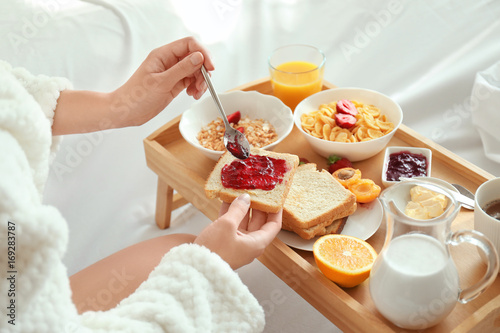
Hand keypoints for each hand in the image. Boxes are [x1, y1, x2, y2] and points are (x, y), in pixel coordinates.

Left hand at [52, 37, 213, 134]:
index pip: (189, 44)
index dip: (203, 53)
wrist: (126, 112)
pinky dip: (196, 87)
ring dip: (201, 81)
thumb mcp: (161, 82)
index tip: (210, 67)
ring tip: (196, 93)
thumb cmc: (137, 96)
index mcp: (163, 55)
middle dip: (203, 70)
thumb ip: (182, 69)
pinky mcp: (175, 84)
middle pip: (195, 57)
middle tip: (203, 84)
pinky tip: (193, 94)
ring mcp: (173, 73)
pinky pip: (191, 81)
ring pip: (195, 70)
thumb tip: (199, 57)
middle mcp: (169, 61)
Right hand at [194, 194, 281, 269]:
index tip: (275, 197)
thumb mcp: (227, 225)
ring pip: (243, 221)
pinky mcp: (224, 241)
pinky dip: (229, 212)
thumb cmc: (214, 250)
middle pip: (258, 221)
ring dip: (241, 207)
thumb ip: (238, 209)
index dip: (276, 210)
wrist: (194, 269)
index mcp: (257, 242)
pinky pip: (231, 224)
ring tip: (240, 190)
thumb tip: (245, 198)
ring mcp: (236, 242)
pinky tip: (226, 199)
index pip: (273, 225)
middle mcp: (249, 243)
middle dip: (257, 205)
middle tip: (256, 189)